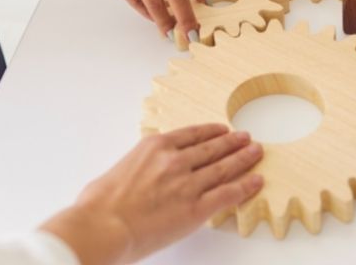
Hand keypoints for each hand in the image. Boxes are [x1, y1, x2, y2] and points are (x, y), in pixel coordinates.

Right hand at [42, 124, 262, 264]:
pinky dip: (245, 186)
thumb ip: (138, 168)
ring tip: (256, 152)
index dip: (211, 131)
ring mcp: (188, 183)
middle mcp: (175, 160)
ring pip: (224, 167)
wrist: (102, 226)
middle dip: (232, 142)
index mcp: (155, 146)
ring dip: (244, 159)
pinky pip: (227, 194)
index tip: (222, 129)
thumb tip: (138, 176)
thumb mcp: (118, 171)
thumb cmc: (99, 205)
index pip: (192, 134)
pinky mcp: (196, 209)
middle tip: (246, 138)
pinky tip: (256, 181)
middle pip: (212, 147)